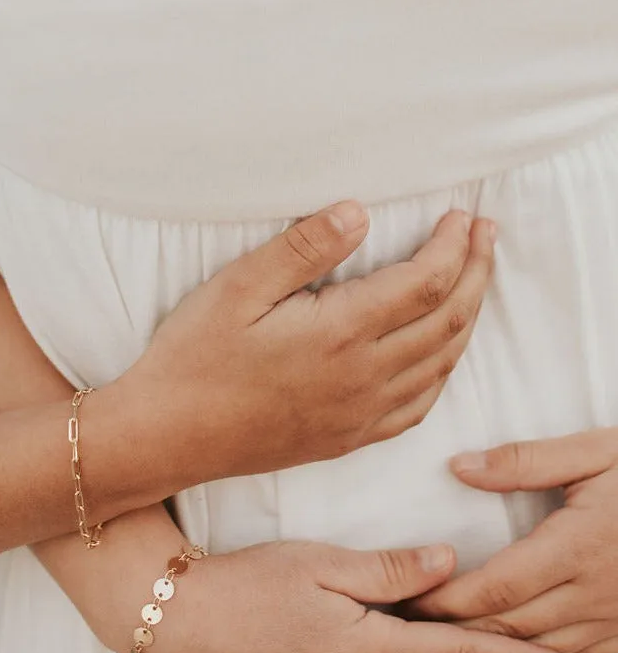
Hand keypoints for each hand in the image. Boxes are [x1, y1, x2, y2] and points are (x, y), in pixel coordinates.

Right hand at [118, 203, 495, 481]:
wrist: (166, 436)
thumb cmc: (192, 360)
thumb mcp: (236, 288)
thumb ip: (303, 248)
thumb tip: (359, 212)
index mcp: (340, 334)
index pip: (427, 281)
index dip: (454, 244)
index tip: (462, 215)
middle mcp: (363, 379)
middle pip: (449, 320)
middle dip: (476, 271)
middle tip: (486, 234)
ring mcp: (358, 415)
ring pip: (442, 364)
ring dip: (468, 318)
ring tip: (474, 282)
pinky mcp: (346, 440)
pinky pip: (417, 408)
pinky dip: (442, 372)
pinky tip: (439, 355)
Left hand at [410, 429, 617, 652]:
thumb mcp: (599, 451)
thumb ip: (525, 461)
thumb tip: (459, 468)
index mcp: (578, 547)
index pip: (493, 590)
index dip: (442, 603)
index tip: (400, 603)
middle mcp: (596, 592)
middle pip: (506, 629)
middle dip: (449, 636)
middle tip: (399, 635)